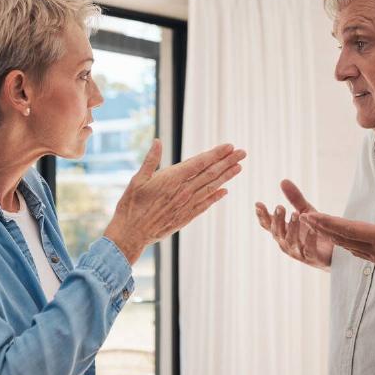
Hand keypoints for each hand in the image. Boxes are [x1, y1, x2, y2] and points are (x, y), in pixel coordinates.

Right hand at [106, 139, 246, 263]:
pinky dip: (216, 197)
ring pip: (211, 188)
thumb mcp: (137, 179)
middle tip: (242, 153)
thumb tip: (157, 141)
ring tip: (239, 167)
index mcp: (172, 178)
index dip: (216, 154)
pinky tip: (225, 191)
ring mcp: (186, 205)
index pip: (200, 162)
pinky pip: (205, 205)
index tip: (229, 146)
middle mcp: (183, 191)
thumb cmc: (131, 205)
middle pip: (210, 173)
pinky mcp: (186, 217)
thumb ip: (151, 160)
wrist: (131, 233)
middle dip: (227, 162)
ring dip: (227, 177)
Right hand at [255, 180, 332, 270]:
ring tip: (295, 214)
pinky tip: (312, 229)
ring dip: (292, 227)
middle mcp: (287, 243)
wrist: (334, 251)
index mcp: (283, 232)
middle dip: (278, 219)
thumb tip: (283, 181)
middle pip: (277, 232)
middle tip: (280, 207)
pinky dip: (309, 239)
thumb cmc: (315, 230)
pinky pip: (308, 249)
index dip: (262, 215)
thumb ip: (295, 199)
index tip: (258, 204)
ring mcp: (298, 252)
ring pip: (290, 241)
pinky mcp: (312, 258)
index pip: (268, 224)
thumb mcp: (305, 211)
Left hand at [301, 168, 374, 280]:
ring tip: (312, 222)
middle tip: (302, 216)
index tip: (312, 216)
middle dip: (322, 228)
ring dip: (328, 234)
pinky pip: (355, 250)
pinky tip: (333, 234)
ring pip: (347, 246)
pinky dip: (341, 241)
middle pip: (343, 238)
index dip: (329, 223)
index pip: (351, 230)